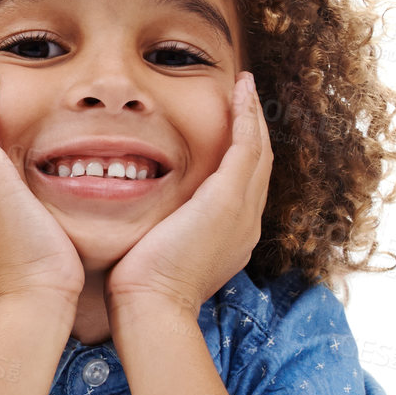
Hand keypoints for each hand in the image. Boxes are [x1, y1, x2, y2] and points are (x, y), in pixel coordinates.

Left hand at [104, 71, 272, 321]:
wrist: (150, 307)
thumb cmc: (139, 288)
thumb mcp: (156, 254)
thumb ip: (158, 233)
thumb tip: (137, 222)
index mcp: (230, 237)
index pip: (242, 186)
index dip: (240, 154)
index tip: (230, 128)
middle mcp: (246, 224)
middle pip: (258, 166)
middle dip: (254, 129)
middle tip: (245, 97)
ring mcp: (243, 212)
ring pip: (258, 152)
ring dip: (253, 116)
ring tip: (245, 87)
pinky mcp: (228, 200)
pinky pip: (247, 147)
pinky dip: (246, 117)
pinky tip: (240, 93)